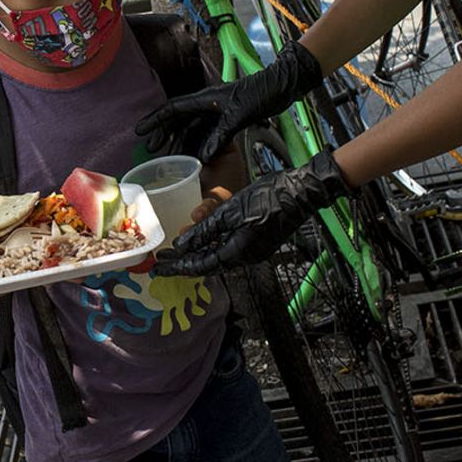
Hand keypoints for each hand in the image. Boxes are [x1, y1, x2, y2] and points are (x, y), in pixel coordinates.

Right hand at [135, 40, 322, 161]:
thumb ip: (220, 136)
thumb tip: (202, 158)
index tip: (140, 130)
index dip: (155, 120)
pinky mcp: (229, 118)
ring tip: (167, 154)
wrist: (282, 86)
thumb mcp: (238, 115)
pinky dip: (199, 143)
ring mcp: (218, 111)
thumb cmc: (261, 93)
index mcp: (205, 98)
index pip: (173, 109)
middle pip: (179, 119)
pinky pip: (207, 133)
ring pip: (192, 128)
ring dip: (180, 140)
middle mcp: (208, 104)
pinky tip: (194, 155)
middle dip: (164, 133)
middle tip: (151, 147)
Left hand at [155, 151, 350, 276]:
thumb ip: (206, 230)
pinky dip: (212, 247)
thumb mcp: (231, 212)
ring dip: (197, 254)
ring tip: (176, 251)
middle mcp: (246, 257)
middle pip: (208, 265)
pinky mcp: (258, 242)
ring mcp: (254, 250)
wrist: (302, 192)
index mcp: (238, 253)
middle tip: (161, 262)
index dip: (178, 267)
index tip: (159, 269)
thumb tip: (182, 245)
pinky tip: (203, 240)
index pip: (201, 266)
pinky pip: (229, 250)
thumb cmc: (267, 198)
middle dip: (184, 263)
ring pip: (218, 257)